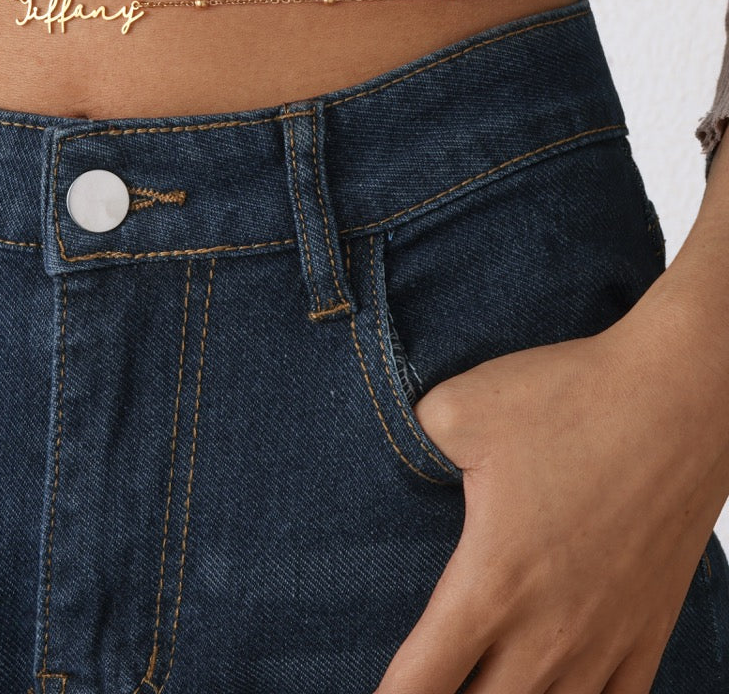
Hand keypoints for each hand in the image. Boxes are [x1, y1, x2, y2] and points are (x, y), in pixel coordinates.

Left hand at [375, 317, 728, 692]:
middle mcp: (548, 632)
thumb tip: (384, 456)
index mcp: (491, 585)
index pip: (423, 682)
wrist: (681, 400)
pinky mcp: (649, 631)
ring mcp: (606, 640)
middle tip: (424, 690)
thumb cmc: (569, 400)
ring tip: (478, 690)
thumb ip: (406, 444)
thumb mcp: (455, 407)